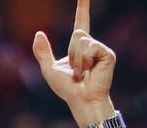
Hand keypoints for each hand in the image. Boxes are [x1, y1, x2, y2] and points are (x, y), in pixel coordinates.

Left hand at [32, 0, 117, 127]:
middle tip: (76, 70)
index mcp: (79, 46)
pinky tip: (90, 71)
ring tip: (82, 73)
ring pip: (82, 40)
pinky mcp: (108, 54)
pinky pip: (91, 47)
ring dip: (77, 59)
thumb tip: (38, 33)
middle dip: (72, 52)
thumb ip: (42, 52)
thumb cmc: (68, 89)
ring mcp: (100, 49)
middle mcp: (91, 45)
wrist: (81, 100)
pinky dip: (85, 60)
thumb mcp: (49, 69)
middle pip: (77, 33)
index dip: (83, 7)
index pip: (81, 21)